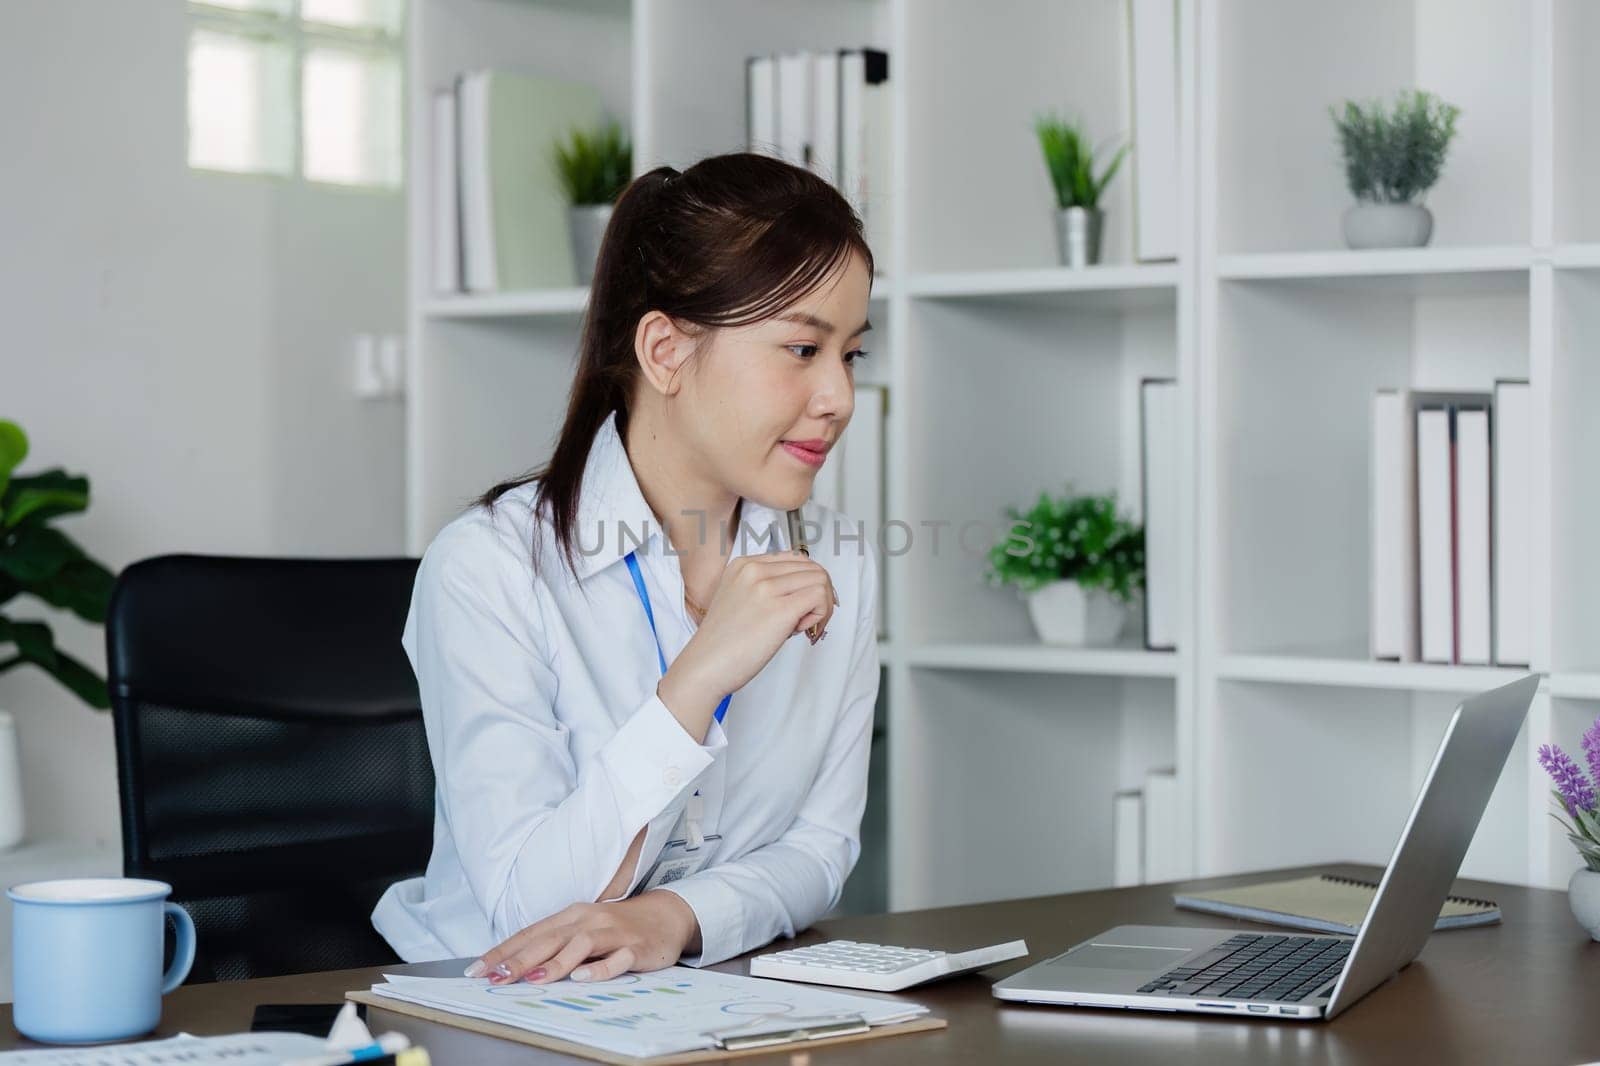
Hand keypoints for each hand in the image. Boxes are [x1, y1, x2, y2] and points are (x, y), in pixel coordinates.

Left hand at [464, 891, 698, 984]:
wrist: (665, 916)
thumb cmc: (617, 928)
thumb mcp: (583, 931)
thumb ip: (555, 945)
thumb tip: (515, 967)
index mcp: (571, 916)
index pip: (530, 934)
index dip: (503, 952)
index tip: (477, 970)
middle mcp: (589, 920)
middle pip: (550, 939)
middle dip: (520, 959)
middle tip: (496, 977)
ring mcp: (614, 933)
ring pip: (581, 945)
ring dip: (556, 962)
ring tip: (534, 979)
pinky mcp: (636, 948)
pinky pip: (618, 959)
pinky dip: (600, 969)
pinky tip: (583, 978)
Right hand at [661, 549, 838, 721]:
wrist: (704, 667)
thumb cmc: (723, 644)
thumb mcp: (740, 600)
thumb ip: (767, 588)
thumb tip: (806, 591)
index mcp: (743, 565)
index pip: (795, 559)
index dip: (806, 583)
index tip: (804, 606)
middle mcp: (754, 570)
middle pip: (812, 568)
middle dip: (819, 594)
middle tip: (808, 620)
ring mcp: (766, 587)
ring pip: (820, 580)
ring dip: (822, 606)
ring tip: (803, 627)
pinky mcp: (779, 609)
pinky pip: (820, 597)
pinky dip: (822, 615)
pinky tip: (803, 631)